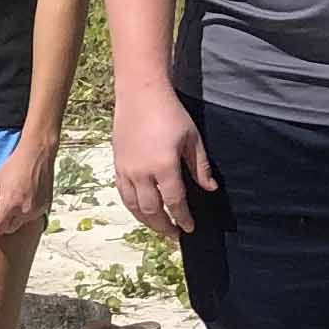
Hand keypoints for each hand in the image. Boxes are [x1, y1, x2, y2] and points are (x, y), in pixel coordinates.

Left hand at [0, 135, 58, 241]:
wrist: (37, 155)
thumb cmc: (13, 166)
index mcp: (10, 205)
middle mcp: (24, 211)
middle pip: (8, 229)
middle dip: (1, 222)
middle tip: (0, 208)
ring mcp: (36, 210)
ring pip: (20, 224)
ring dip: (14, 218)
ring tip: (13, 199)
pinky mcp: (45, 207)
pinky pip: (31, 217)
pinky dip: (26, 212)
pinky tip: (24, 198)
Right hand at [111, 77, 213, 235]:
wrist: (140, 95)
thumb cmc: (170, 113)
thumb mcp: (192, 139)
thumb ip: (200, 167)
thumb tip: (210, 189)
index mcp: (164, 167)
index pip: (174, 202)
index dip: (183, 218)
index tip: (189, 228)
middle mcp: (142, 173)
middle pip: (152, 210)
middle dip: (164, 226)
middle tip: (174, 234)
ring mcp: (126, 170)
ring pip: (134, 206)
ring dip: (146, 221)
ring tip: (158, 226)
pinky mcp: (118, 165)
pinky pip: (123, 194)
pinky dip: (132, 207)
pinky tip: (141, 210)